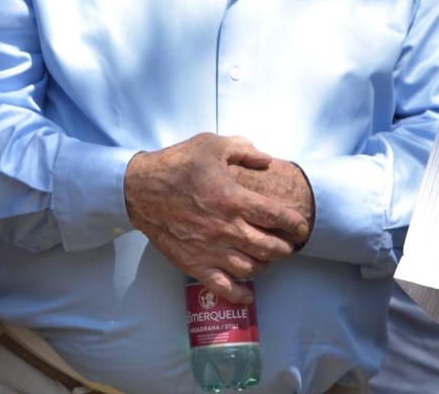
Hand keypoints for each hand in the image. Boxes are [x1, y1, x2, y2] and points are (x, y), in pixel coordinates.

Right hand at [124, 133, 311, 302]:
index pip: (278, 217)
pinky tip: (248, 292)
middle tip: (286, 243)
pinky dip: (240, 294)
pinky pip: (224, 287)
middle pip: (271, 248)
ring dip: (265, 265)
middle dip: (285, 247)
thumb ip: (243, 150)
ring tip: (265, 258)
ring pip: (252, 268)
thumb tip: (267, 160)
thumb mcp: (210, 144)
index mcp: (233, 199)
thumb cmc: (176, 165)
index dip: (296, 224)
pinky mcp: (195, 264)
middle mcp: (227, 228)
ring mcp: (211, 250)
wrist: (138, 189)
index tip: (300, 226)